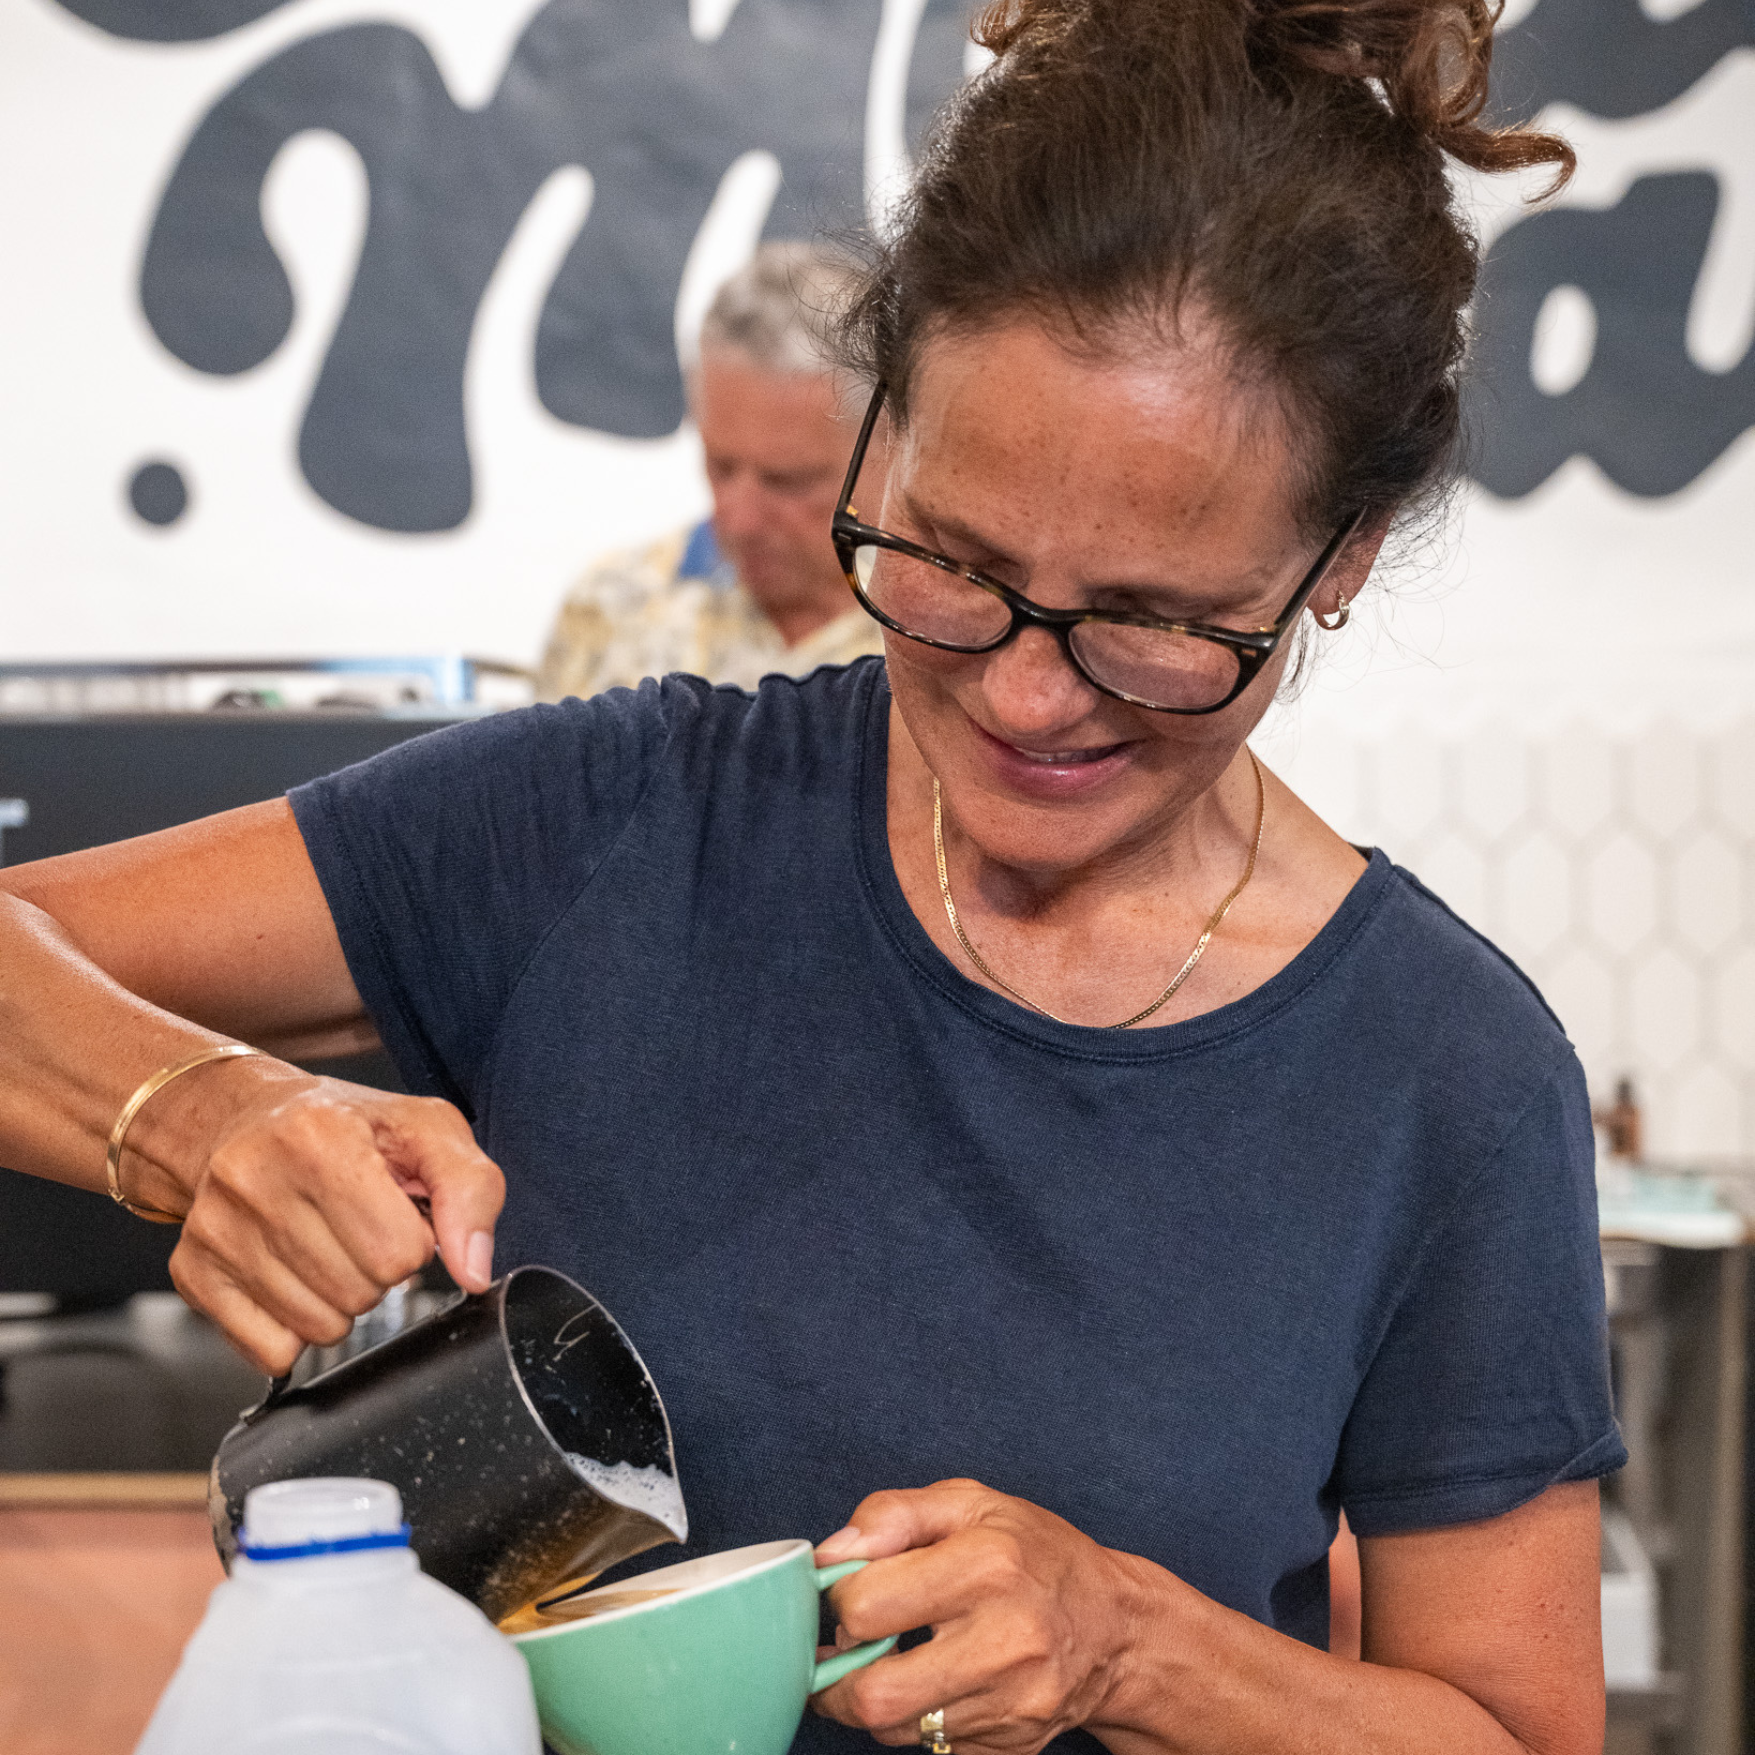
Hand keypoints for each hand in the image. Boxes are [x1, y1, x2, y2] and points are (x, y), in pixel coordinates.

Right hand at [148, 1064, 504, 1372]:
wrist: (243, 1118)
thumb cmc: (344, 1125)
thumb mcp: (427, 1129)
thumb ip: (471, 1190)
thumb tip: (473, 1270)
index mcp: (318, 1137)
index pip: (399, 1250)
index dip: (413, 1240)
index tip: (396, 1213)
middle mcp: (254, 1179)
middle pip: (360, 1292)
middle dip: (378, 1270)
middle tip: (359, 1229)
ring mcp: (215, 1230)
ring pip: (318, 1327)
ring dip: (340, 1300)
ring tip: (327, 1247)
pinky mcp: (192, 1273)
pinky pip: (270, 1350)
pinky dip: (295, 1328)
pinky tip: (293, 1276)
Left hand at [810, 1480, 1161, 1754]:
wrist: (1116, 1626)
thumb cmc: (1036, 1554)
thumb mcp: (970, 1502)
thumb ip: (893, 1514)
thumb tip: (831, 1554)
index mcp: (987, 1565)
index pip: (866, 1605)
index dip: (840, 1596)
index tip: (848, 1589)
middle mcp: (1003, 1641)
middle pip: (873, 1693)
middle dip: (836, 1675)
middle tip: (843, 1648)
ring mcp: (1011, 1703)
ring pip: (895, 1729)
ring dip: (872, 1698)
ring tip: (885, 1661)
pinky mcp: (1013, 1746)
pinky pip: (931, 1748)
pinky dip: (915, 1719)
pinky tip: (933, 1682)